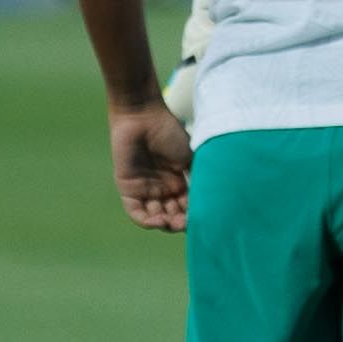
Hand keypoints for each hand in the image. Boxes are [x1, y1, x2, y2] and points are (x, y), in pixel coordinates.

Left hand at [108, 104, 191, 232]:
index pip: (187, 208)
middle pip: (172, 216)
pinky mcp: (128, 189)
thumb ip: (199, 179)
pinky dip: (146, 221)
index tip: (201, 217)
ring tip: (172, 222)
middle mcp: (163, 190)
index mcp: (179, 183)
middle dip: (179, 222)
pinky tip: (157, 221)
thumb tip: (214, 202)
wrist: (143, 117)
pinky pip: (136, 212)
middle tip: (185, 222)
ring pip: (155, 217)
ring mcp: (145, 190)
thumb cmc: (170, 133)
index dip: (193, 216)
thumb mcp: (191, 158)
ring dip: (164, 223)